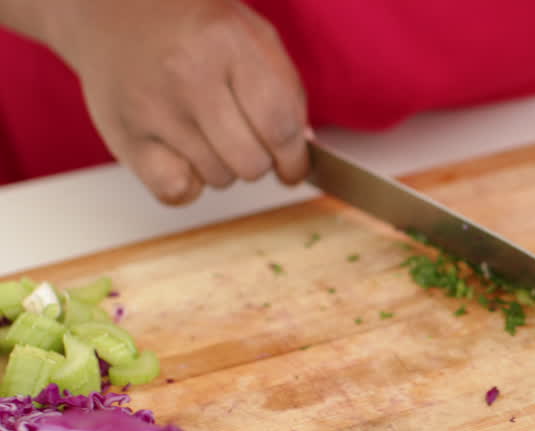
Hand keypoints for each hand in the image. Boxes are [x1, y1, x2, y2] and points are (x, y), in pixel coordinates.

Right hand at [42, 0, 308, 204]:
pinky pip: (175, 192)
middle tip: (247, 140)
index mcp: (230, 43)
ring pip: (218, 179)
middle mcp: (189, 75)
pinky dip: (188, 183)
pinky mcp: (124, 135)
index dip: (295, 159)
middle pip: (251, 162)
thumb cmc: (195, 26)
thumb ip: (285, 91)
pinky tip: (184, 154)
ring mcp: (152, 108)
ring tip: (208, 133)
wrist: (116, 8)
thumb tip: (301, 151)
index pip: (281, 127)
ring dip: (224, 167)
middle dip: (260, 160)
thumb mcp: (252, 37)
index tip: (293, 168)